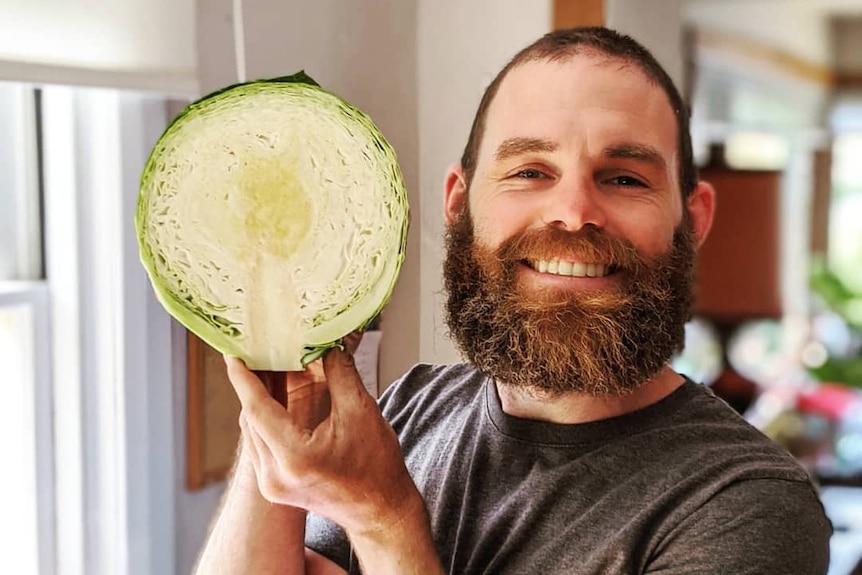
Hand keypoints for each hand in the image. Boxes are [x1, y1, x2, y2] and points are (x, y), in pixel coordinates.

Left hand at [224, 344, 423, 540]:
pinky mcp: (273, 485)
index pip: (256, 408)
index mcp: (294, 458)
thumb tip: (326, 342)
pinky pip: (260, 442)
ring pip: (254, 429)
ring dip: (260, 399)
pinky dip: (267, 417)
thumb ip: (339, 372)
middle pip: (252, 417)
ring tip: (267, 367)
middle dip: (255, 382)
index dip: (243, 377)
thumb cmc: (376, 467)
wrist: (380, 511)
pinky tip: (277, 395)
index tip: (232, 352)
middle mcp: (274, 475)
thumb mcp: (361, 411)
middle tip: (257, 350)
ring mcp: (271, 484)